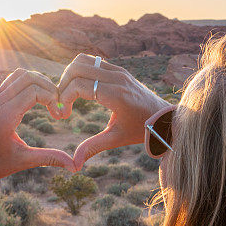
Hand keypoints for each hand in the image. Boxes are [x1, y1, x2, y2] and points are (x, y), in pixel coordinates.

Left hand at [0, 69, 73, 192]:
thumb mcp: (25, 161)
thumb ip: (50, 159)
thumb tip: (76, 166)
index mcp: (4, 117)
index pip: (34, 91)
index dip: (52, 99)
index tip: (60, 117)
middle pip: (28, 77)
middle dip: (49, 87)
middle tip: (58, 105)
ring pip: (20, 74)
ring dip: (39, 82)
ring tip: (50, 100)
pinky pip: (12, 80)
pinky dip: (28, 84)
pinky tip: (37, 100)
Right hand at [57, 54, 167, 171]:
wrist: (164, 117)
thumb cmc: (140, 130)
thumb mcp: (116, 139)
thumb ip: (93, 148)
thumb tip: (74, 165)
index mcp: (115, 95)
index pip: (78, 86)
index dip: (64, 99)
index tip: (64, 115)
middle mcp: (116, 78)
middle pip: (76, 68)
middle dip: (63, 85)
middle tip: (62, 103)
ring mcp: (118, 71)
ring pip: (83, 60)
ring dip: (70, 75)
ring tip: (68, 94)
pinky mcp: (119, 69)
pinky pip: (92, 61)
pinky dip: (81, 71)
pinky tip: (80, 89)